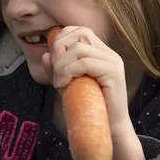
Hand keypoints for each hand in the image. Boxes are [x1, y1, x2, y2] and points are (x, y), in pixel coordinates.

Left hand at [42, 26, 143, 159]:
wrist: (109, 128)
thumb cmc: (89, 107)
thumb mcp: (68, 84)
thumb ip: (57, 69)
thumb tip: (45, 55)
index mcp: (101, 53)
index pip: (81, 31)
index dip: (63, 37)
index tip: (54, 58)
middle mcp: (109, 54)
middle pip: (80, 34)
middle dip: (60, 48)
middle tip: (54, 71)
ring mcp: (113, 62)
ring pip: (80, 49)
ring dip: (62, 64)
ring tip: (59, 82)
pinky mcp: (113, 73)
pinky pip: (85, 63)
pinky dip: (68, 72)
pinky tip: (63, 85)